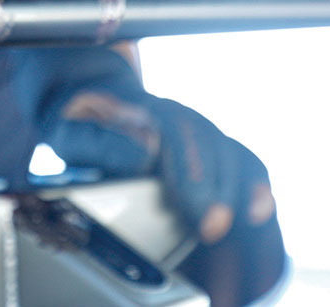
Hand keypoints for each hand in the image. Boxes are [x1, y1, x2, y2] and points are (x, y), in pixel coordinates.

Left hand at [56, 91, 275, 244]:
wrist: (91, 101)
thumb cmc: (80, 122)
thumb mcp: (69, 128)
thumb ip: (100, 141)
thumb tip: (146, 151)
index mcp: (141, 108)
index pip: (176, 130)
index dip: (191, 169)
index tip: (193, 204)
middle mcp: (176, 116)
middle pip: (208, 144)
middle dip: (214, 187)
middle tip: (213, 226)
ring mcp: (196, 131)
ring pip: (230, 151)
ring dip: (241, 187)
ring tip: (247, 219)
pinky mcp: (210, 150)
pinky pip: (242, 160)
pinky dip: (255, 182)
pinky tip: (260, 209)